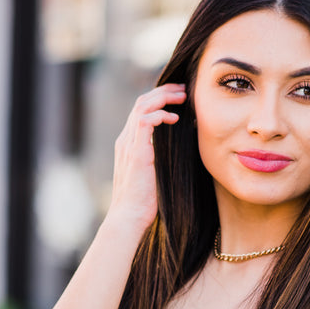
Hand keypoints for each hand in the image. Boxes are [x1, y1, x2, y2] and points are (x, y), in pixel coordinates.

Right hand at [108, 84, 186, 233]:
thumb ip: (160, 159)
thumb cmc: (143, 203)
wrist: (128, 217)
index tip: (179, 99)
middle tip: (184, 90)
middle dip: (164, 92)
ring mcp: (129, 145)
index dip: (159, 99)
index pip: (141, 111)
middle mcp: (125, 140)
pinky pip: (145, 120)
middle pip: (141, 102)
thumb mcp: (154, 175)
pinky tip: (174, 119)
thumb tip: (179, 153)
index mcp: (129, 144)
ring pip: (143, 106)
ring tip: (182, 97)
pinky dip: (160, 114)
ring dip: (164, 97)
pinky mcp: (135, 152)